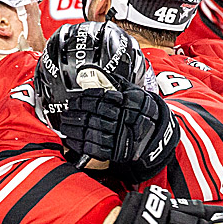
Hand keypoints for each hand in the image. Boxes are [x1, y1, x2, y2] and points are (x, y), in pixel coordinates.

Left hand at [59, 86, 179, 183]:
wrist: (156, 134)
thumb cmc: (142, 111)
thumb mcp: (133, 91)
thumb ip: (115, 82)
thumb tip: (94, 71)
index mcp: (129, 102)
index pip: (100, 99)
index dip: (83, 100)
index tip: (74, 100)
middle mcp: (124, 119)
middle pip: (92, 116)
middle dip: (75, 114)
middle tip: (66, 112)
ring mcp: (120, 137)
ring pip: (90, 132)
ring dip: (74, 129)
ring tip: (65, 125)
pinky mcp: (116, 152)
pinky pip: (93, 149)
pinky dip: (79, 145)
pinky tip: (71, 140)